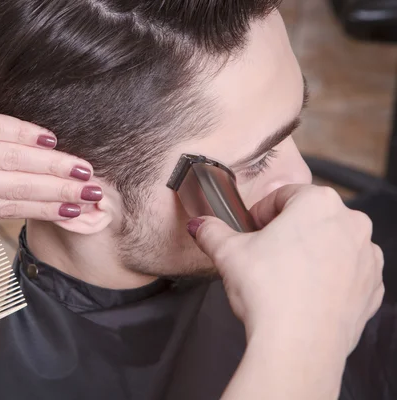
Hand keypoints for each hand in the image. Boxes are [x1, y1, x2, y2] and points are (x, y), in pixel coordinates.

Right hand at [189, 184, 383, 356]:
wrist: (298, 346)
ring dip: (309, 254)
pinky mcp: (371, 288)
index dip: (260, 214)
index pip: (282, 196)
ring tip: (282, 278)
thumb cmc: (269, 293)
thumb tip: (200, 226)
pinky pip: (346, 273)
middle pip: (309, 218)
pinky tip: (303, 294)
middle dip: (285, 233)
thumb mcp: (227, 253)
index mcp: (318, 203)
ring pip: (330, 244)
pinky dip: (327, 279)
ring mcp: (367, 257)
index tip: (250, 231)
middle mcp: (351, 224)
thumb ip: (211, 231)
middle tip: (262, 255)